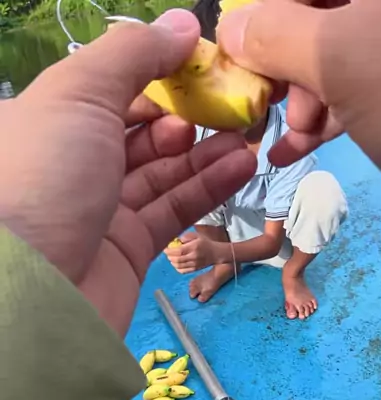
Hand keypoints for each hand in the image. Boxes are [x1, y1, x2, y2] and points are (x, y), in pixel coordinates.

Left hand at [0, 10, 255, 335]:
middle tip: (230, 103)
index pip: (110, 88)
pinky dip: (208, 187)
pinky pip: (173, 210)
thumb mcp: (79, 94)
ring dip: (206, 151)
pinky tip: (241, 165)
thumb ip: (133, 55)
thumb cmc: (44, 178)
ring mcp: (101, 210)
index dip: (156, 73)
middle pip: (140, 131)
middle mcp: (73, 164)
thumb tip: (181, 24)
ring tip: (248, 133)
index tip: (202, 65)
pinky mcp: (128, 250)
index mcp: (48, 121)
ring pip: (163, 172)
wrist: (33, 292)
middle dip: (188, 114)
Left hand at [165, 232, 220, 272]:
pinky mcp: (195, 269)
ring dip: (172, 262)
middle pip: (177, 259)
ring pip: (179, 266)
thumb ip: (186, 237)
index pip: (179, 251)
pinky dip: (177, 268)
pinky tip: (176, 264)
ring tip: (171, 258)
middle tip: (168, 253)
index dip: (170, 251)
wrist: (216, 253)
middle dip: (170, 257)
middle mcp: (194, 257)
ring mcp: (194, 264)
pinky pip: (183, 271)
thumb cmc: (205, 243)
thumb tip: (176, 240)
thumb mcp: (197, 235)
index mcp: (194, 247)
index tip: (165, 249)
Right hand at [218, 0, 380, 195]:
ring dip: (306, 95)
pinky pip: (365, 80)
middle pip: (324, 12)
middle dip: (290, 61)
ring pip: (342, 49)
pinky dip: (330, 112)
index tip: (249, 54)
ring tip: (294, 139)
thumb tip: (233, 28)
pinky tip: (297, 148)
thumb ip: (274, 34)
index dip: (271, 16)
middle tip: (282, 106)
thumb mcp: (338, 57)